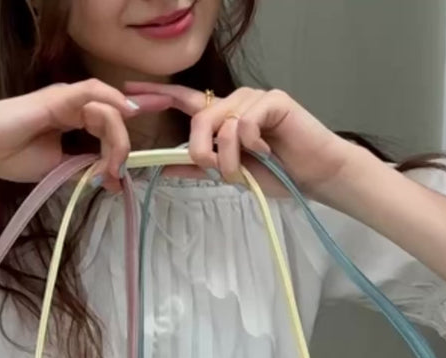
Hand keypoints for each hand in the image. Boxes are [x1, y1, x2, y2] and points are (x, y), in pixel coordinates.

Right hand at [0, 80, 170, 188]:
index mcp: (72, 121)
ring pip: (107, 110)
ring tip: (114, 164)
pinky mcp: (58, 96)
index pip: (108, 127)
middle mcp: (72, 106)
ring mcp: (66, 99)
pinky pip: (92, 92)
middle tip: (115, 176)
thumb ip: (82, 169)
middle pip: (112, 121)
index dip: (123, 147)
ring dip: (117, 138)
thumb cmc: (11, 158)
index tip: (128, 173)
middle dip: (121, 149)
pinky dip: (113, 100)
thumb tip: (109, 178)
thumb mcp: (56, 169)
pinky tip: (126, 113)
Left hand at [124, 82, 358, 196]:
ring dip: (230, 156)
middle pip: (199, 119)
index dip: (159, 96)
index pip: (185, 101)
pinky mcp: (273, 100)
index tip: (131, 94)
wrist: (314, 175)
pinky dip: (252, 143)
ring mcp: (254, 98)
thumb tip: (164, 166)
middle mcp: (235, 102)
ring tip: (250, 165)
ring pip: (222, 122)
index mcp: (222, 117)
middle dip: (203, 151)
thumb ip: (199, 167)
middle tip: (218, 171)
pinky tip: (269, 150)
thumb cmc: (278, 173)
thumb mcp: (231, 173)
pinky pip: (246, 121)